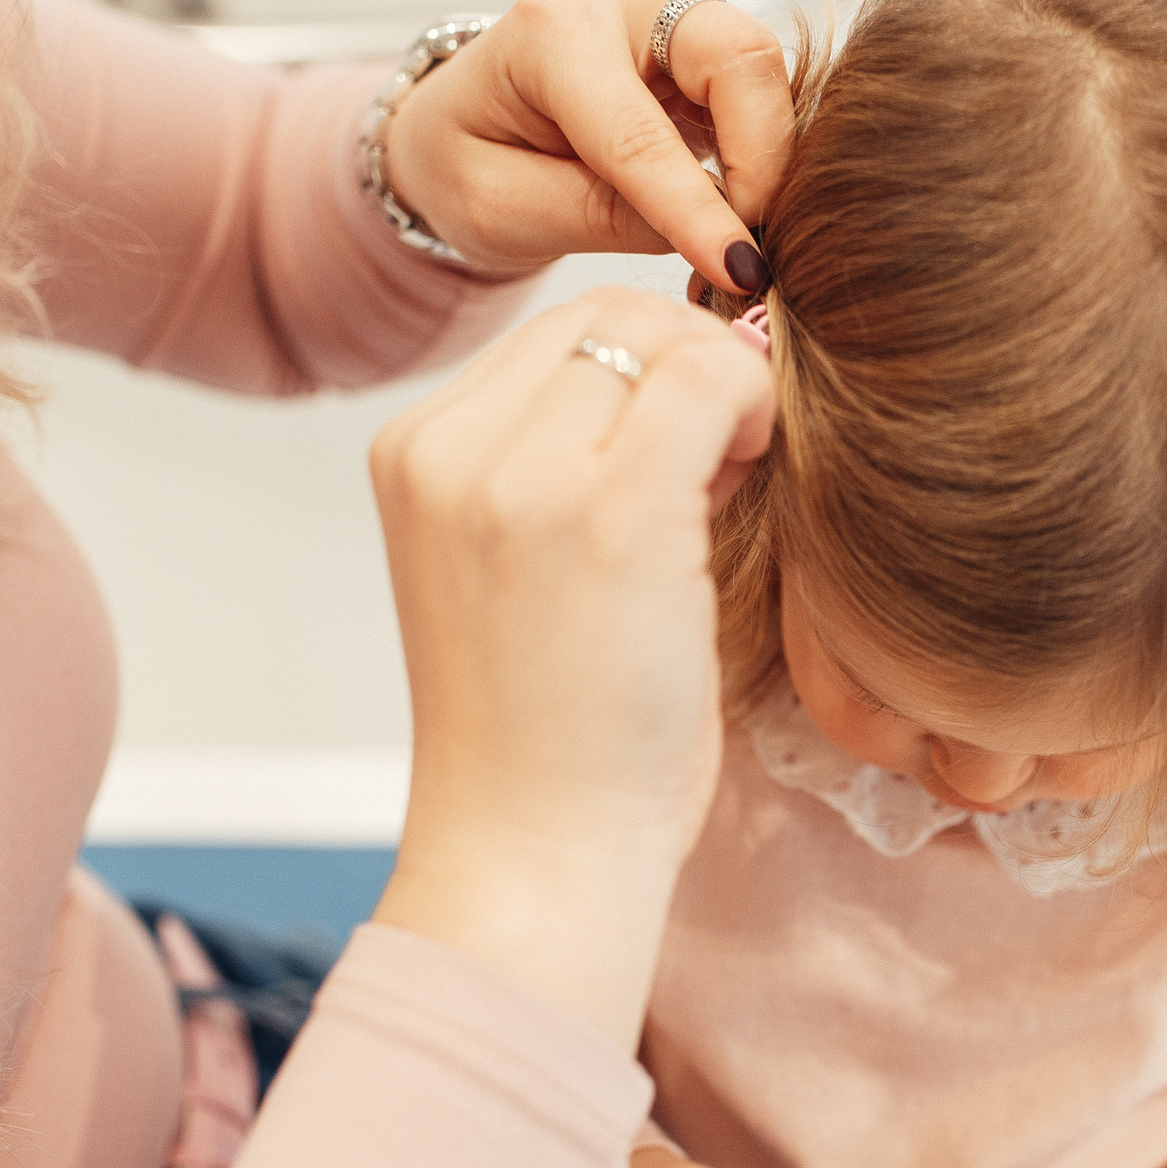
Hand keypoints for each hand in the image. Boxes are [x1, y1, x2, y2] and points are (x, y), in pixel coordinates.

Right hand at [367, 289, 773, 1052]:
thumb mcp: (521, 570)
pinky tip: (744, 489)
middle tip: (727, 462)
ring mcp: (517, 476)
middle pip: (608, 316)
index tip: (689, 452)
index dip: (648, 367)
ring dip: (724, 394)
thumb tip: (689, 370)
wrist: (536, 852)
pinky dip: (752, 413)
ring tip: (726, 489)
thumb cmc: (553, 733)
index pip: (556, 330)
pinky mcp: (602, 514)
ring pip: (658, 336)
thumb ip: (563, 463)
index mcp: (414, 453)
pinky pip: (707, 383)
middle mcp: (447, 448)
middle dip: (690, 365)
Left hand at [383, 0, 790, 293]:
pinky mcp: (701, 41)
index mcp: (552, 31)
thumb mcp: (503, 208)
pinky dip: (761, 153)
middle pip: (740, 57)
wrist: (458, 122)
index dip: (696, 212)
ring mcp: (670, 10)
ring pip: (763, 70)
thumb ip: (604, 217)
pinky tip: (733, 205)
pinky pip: (760, 89)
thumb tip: (716, 237)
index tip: (739, 274)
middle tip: (747, 242)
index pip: (642, 134)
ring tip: (735, 231)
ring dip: (768, 158)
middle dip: (762, 159)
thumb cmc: (465, 161)